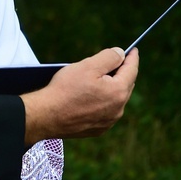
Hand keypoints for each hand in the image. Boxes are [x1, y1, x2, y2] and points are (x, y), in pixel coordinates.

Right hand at [21, 47, 138, 144]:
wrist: (47, 116)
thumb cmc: (65, 89)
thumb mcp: (87, 66)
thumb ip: (108, 57)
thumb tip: (120, 54)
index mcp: (118, 92)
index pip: (131, 70)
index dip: (132, 58)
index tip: (133, 50)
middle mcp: (118, 109)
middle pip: (125, 85)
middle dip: (121, 72)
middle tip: (114, 61)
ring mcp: (108, 121)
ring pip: (115, 100)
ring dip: (111, 88)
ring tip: (98, 79)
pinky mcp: (98, 129)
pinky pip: (105, 112)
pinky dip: (102, 102)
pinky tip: (91, 96)